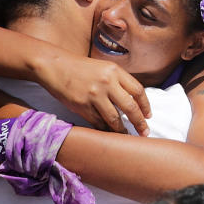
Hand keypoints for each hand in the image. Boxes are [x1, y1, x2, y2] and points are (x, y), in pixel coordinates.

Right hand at [33, 54, 150, 135]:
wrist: (55, 66)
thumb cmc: (81, 68)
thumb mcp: (104, 68)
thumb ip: (118, 82)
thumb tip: (133, 101)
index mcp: (115, 71)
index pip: (138, 90)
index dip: (145, 105)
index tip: (148, 116)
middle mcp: (107, 82)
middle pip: (130, 107)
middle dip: (139, 122)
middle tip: (144, 132)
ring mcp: (94, 95)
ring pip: (114, 119)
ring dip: (122, 130)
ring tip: (126, 136)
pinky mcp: (82, 106)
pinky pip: (97, 122)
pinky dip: (104, 129)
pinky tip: (108, 132)